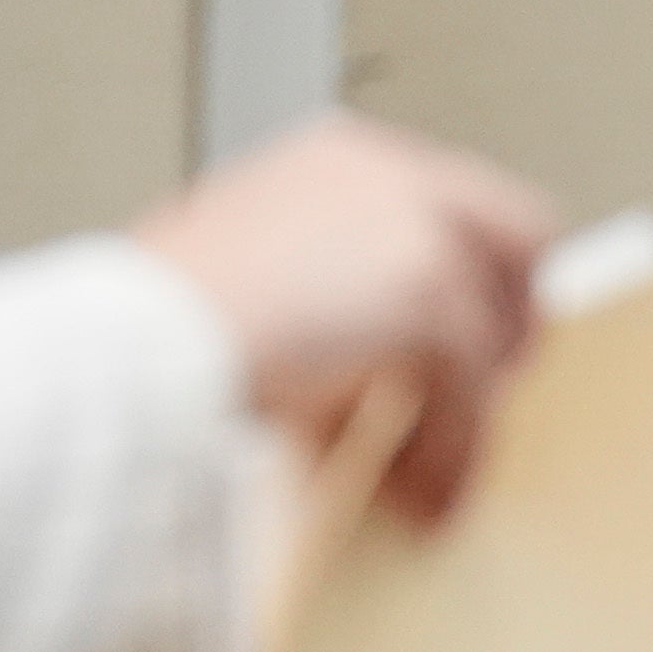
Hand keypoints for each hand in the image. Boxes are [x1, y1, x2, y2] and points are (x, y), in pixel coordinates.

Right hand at [132, 115, 555, 524]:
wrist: (135, 348)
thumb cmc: (148, 325)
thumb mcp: (236, 275)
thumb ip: (313, 289)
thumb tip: (346, 351)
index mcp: (332, 157)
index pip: (446, 198)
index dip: (469, 270)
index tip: (465, 331)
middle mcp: (383, 173)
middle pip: (517, 233)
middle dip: (510, 319)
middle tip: (492, 393)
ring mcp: (414, 230)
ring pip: (496, 327)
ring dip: (473, 409)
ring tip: (439, 469)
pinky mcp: (428, 300)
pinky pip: (470, 395)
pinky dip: (451, 453)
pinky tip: (422, 493)